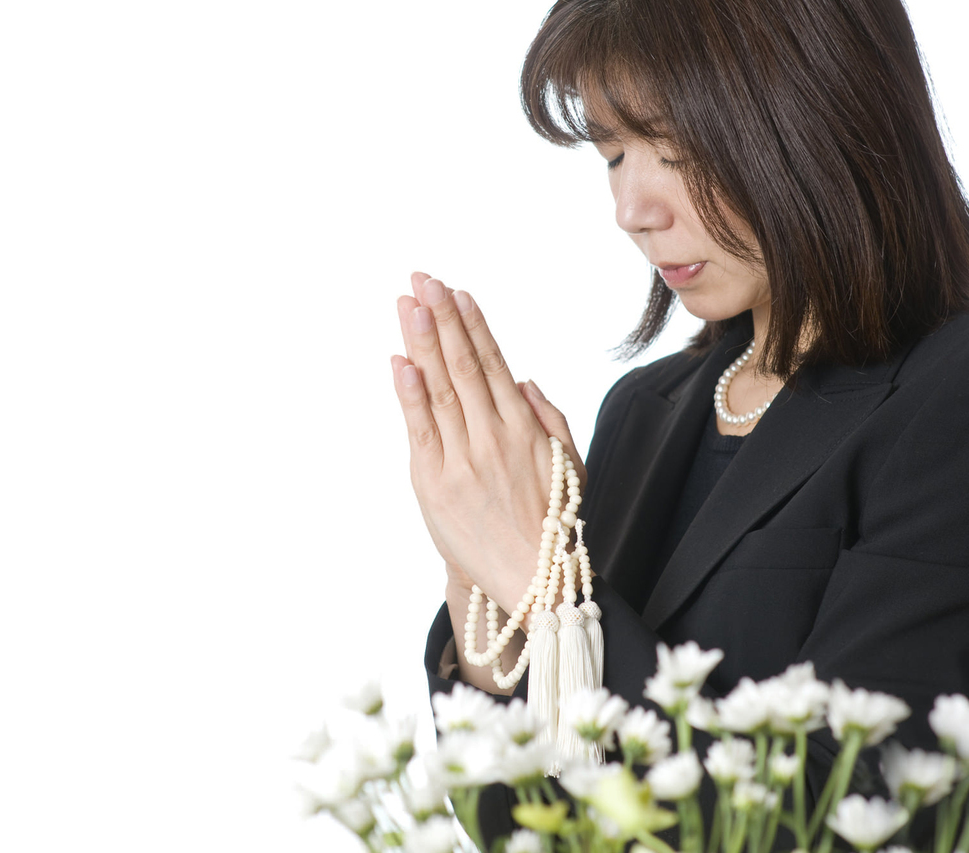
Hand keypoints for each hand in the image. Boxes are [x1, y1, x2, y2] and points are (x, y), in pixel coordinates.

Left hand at [391, 272, 585, 612]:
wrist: (533, 582)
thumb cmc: (552, 524)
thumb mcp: (567, 465)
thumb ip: (546, 418)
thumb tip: (520, 379)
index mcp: (525, 428)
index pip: (493, 363)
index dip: (473, 325)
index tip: (456, 292)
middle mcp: (494, 436)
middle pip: (463, 365)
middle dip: (442, 318)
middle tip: (423, 279)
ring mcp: (463, 459)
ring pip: (441, 388)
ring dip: (423, 341)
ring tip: (408, 304)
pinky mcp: (436, 484)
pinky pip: (421, 430)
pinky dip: (410, 393)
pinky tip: (401, 360)